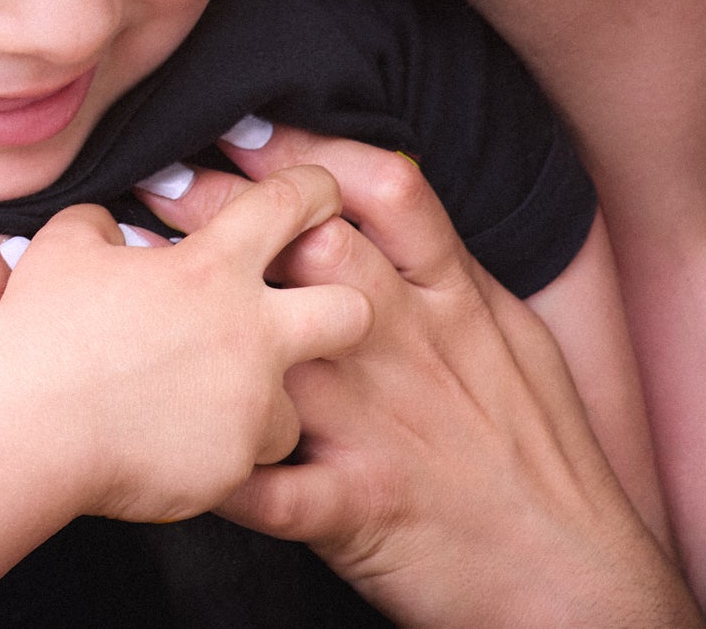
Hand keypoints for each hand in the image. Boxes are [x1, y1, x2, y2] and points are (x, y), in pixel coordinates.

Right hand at [0, 165, 374, 526]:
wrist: (22, 427)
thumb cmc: (38, 331)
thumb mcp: (66, 247)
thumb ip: (106, 226)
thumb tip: (118, 227)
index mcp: (213, 265)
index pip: (294, 203)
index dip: (314, 189)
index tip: (315, 194)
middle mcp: (250, 331)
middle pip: (352, 309)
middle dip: (340, 308)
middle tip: (303, 315)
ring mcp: (248, 403)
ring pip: (303, 404)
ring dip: (269, 402)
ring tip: (214, 403)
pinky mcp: (234, 466)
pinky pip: (254, 463)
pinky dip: (223, 453)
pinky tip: (178, 445)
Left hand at [141, 129, 700, 628]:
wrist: (574, 578)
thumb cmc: (539, 452)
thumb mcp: (513, 337)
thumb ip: (445, 268)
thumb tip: (386, 198)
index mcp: (454, 300)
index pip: (386, 194)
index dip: (309, 154)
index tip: (239, 129)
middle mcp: (412, 346)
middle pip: (314, 247)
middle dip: (229, 207)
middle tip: (155, 178)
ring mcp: (381, 424)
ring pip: (280, 343)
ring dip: (200, 312)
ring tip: (131, 282)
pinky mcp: (356, 506)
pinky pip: (269, 481)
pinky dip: (214, 458)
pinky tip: (152, 431)